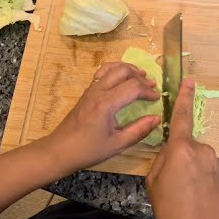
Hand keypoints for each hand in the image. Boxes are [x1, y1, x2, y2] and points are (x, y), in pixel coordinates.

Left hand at [40, 62, 161, 173]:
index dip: (148, 91)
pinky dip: (116, 71)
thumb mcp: (117, 145)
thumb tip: (156, 119)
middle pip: (123, 71)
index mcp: (106, 104)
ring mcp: (90, 90)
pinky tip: (122, 80)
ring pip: (111, 68)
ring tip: (140, 76)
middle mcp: (98, 91)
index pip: (133, 87)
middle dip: (140, 76)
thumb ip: (139, 130)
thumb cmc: (89, 150)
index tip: (157, 98)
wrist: (60, 150)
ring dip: (128, 69)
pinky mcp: (86, 92)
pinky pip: (102, 73)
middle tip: (151, 86)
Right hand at [145, 79, 218, 218]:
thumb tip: (169, 154)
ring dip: (189, 172)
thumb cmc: (172, 211)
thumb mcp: (153, 183)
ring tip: (183, 196)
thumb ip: (161, 161)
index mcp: (181, 149)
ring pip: (196, 160)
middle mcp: (202, 151)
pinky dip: (200, 181)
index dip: (184, 96)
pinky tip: (195, 199)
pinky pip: (207, 171)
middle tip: (170, 185)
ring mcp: (216, 163)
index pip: (182, 116)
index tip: (189, 80)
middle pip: (185, 146)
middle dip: (177, 159)